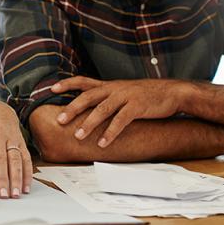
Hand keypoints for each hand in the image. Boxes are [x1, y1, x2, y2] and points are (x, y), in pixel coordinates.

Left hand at [53, 77, 193, 146]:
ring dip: (89, 123)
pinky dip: (111, 132)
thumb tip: (89, 109)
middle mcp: (114, 89)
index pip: (83, 81)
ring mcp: (126, 96)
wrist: (172, 92)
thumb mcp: (123, 92)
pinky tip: (103, 143)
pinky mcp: (138, 106)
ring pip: (103, 109)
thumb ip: (107, 98)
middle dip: (72, 108)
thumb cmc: (146, 95)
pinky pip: (121, 120)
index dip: (67, 84)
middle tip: (59, 120)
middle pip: (88, 96)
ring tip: (78, 136)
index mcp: (109, 85)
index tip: (51, 89)